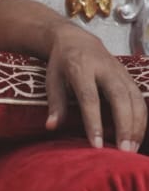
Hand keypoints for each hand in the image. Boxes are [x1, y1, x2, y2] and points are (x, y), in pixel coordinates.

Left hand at [44, 24, 145, 152]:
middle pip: (119, 97)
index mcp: (80, 67)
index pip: (89, 97)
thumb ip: (55, 103)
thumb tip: (51, 127)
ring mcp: (119, 71)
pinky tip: (136, 136)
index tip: (97, 145)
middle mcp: (104, 68)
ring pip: (134, 98)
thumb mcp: (52, 79)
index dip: (94, 122)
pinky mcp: (128, 76)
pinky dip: (141, 119)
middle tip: (123, 151)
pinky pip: (139, 98)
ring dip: (136, 125)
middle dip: (124, 125)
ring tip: (131, 149)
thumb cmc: (61, 64)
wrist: (75, 39)